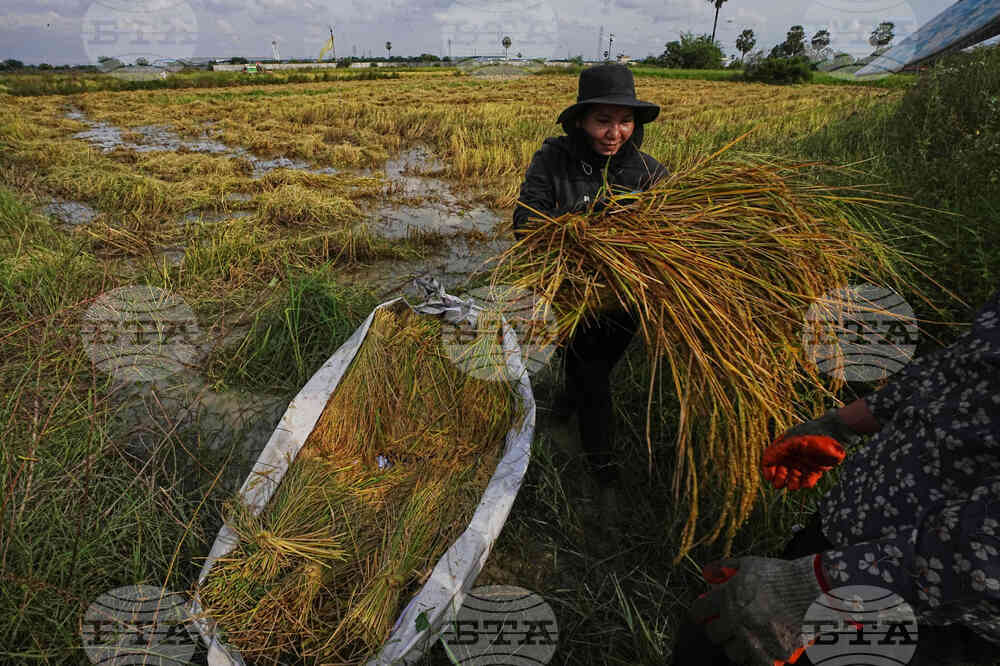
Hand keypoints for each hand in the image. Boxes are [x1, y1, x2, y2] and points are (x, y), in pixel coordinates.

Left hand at [691, 555, 827, 665]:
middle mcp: (737, 619)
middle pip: (713, 634)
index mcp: (727, 597)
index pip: (699, 611)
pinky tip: (761, 647)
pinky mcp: (775, 652)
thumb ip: (724, 568)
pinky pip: (757, 662)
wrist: (812, 588)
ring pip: (732, 651)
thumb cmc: (780, 574)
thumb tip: (708, 573)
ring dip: (735, 644)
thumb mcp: (749, 564)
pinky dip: (757, 656)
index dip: (699, 612)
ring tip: (745, 635)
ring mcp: (756, 638)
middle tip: (727, 623)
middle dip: (718, 628)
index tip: (703, 613)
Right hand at [762, 409, 854, 489]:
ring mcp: (804, 463)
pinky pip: (807, 480)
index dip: (767, 470)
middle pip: (779, 472)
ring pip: (793, 478)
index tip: (769, 477)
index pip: (769, 460)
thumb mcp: (795, 440)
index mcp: (784, 447)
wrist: (837, 432)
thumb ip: (781, 449)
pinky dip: (806, 484)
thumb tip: (767, 459)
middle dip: (779, 479)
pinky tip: (807, 483)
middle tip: (781, 483)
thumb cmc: (815, 433)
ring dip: (792, 484)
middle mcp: (792, 456)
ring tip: (794, 485)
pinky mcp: (815, 469)